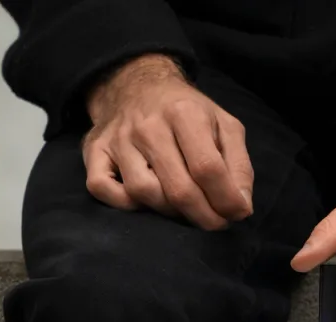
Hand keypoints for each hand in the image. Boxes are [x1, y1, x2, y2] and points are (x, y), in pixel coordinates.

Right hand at [82, 54, 252, 230]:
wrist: (136, 84)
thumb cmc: (187, 113)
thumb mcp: (224, 126)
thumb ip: (239, 166)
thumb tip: (241, 208)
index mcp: (185, 113)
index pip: (208, 168)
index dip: (225, 201)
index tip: (235, 214)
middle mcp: (148, 125)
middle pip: (178, 188)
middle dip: (203, 216)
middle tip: (215, 222)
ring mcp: (118, 138)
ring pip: (143, 193)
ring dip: (168, 211)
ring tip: (183, 208)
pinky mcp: (95, 150)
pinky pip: (102, 188)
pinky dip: (123, 203)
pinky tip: (144, 201)